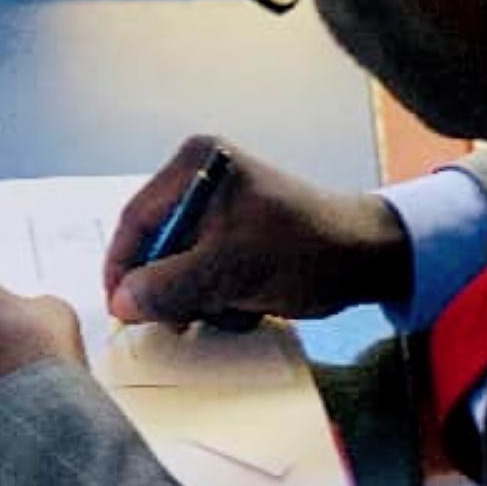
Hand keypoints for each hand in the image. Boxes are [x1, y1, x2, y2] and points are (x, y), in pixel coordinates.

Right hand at [103, 134, 411, 326]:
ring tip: (229, 309)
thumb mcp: (230, 270)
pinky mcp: (235, 236)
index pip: (137, 217)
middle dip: (167, 287)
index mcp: (197, 164)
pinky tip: (245, 306)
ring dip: (195, 297)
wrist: (369, 260)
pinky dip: (215, 297)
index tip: (117, 308)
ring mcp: (219, 208)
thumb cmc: (304, 251)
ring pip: (176, 265)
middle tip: (179, 320)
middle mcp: (201, 178)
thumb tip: (121, 303)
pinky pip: (202, 272)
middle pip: (156, 244)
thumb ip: (170, 285)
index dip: (122, 266)